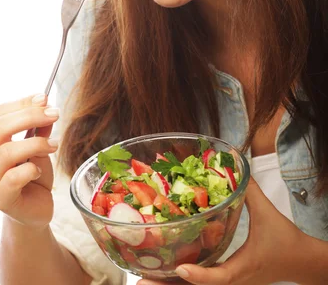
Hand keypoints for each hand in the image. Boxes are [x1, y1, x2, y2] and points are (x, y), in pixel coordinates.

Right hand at [0, 93, 60, 229]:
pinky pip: (13, 178)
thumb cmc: (32, 175)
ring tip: (54, 145)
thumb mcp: (39, 146)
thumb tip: (45, 105)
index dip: (21, 103)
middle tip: (54, 114)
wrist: (35, 210)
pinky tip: (40, 170)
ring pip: (6, 152)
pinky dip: (31, 169)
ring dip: (36, 143)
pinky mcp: (0, 199)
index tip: (44, 98)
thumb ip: (40, 128)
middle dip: (30, 117)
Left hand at [138, 175, 305, 284]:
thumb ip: (250, 191)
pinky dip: (187, 278)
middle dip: (171, 284)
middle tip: (142, 280)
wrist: (300, 261)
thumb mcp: (268, 213)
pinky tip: (171, 269)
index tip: (180, 269)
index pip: (219, 278)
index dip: (199, 276)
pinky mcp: (230, 278)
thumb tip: (234, 168)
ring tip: (146, 277)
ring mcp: (232, 282)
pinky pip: (206, 280)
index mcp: (243, 267)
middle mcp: (235, 279)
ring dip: (174, 283)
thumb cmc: (285, 240)